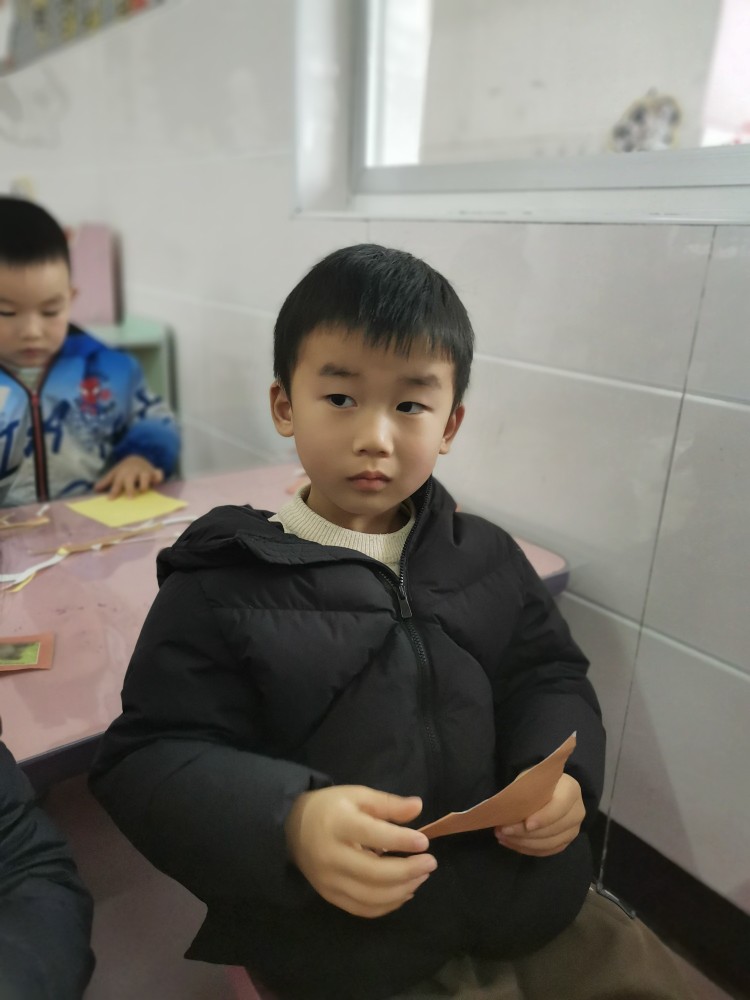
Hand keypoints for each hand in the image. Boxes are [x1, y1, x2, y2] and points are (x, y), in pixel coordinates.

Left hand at [94, 456, 163, 498]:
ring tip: (143, 490)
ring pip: (145, 476)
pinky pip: (158, 474)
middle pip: (131, 479)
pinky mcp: (154, 473)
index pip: (117, 483)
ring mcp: (144, 472)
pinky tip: (158, 480)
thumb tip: (95, 489)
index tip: (110, 499)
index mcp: (122, 474)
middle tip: (130, 497)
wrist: (136, 458)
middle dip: (130, 487)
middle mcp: (133, 472)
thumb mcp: (115, 474)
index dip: (114, 491)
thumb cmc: (124, 470)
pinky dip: (159, 476)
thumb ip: (106, 482)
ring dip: (144, 482)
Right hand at [285, 785, 436, 917]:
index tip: (424, 842)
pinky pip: (362, 909)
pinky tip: (403, 892)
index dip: (401, 840)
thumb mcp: (357, 796)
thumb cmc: (330, 808)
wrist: (291, 828)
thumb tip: (418, 807)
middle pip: (374, 873)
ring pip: (371, 896)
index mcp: (338, 824)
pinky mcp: (329, 896)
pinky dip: (387, 905)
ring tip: (421, 877)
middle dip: (408, 871)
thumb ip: (387, 803)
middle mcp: (331, 856)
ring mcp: (329, 880)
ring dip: (402, 890)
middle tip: (430, 863)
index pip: (373, 835)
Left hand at [494, 773, 584, 856]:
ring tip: (503, 837)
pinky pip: (547, 851)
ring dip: (523, 843)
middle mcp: (577, 811)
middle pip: (553, 828)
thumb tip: (506, 810)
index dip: (543, 818)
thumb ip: (524, 793)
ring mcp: (573, 829)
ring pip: (549, 843)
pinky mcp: (565, 841)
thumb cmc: (538, 782)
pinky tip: (511, 843)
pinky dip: (527, 849)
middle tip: (503, 831)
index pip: (559, 807)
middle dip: (526, 833)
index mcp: (571, 790)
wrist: (550, 789)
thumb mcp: (530, 779)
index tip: (526, 824)